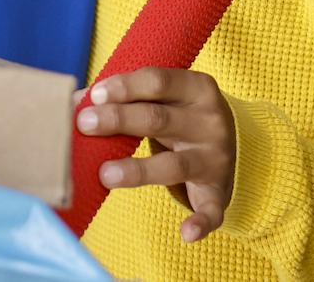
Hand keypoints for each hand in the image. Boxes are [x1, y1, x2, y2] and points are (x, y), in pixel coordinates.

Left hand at [77, 67, 235, 242]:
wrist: (237, 144)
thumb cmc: (182, 114)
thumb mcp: (164, 97)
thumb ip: (126, 95)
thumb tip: (76, 100)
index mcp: (196, 89)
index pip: (158, 81)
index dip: (124, 87)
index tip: (94, 96)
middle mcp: (209, 122)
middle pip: (159, 119)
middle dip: (119, 120)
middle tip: (84, 124)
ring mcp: (215, 158)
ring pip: (175, 165)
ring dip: (139, 170)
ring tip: (104, 175)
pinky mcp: (217, 192)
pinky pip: (211, 210)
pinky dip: (201, 222)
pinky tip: (186, 233)